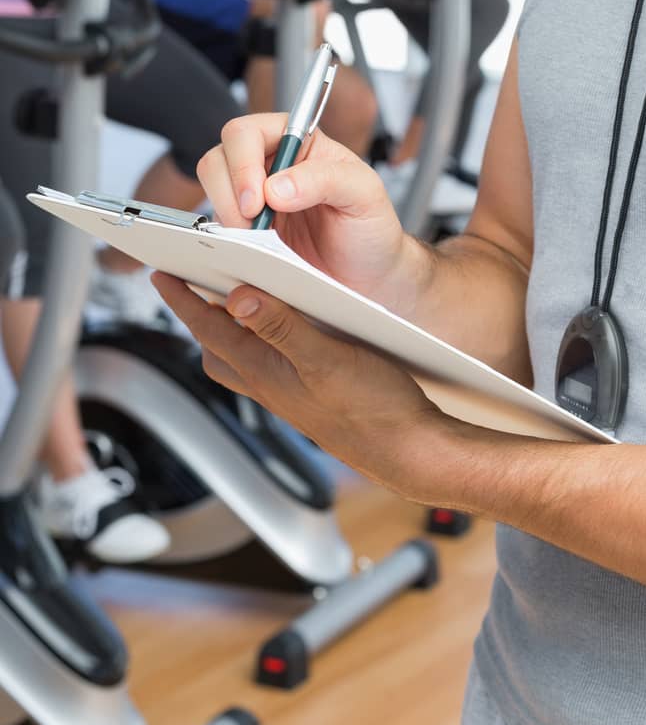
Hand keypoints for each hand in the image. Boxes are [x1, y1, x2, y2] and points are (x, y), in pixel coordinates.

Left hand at [152, 276, 451, 501]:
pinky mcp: (308, 396)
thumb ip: (281, 327)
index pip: (209, 330)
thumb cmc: (372, 409)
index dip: (182, 301)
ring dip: (229, 330)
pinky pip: (267, 365)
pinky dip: (262, 342)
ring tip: (235, 300)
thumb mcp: (326, 358)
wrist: (405, 449)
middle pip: (215, 347)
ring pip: (240, 359)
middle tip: (192, 283)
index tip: (162, 274)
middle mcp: (269, 385)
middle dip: (198, 315)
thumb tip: (238, 299)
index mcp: (265, 371)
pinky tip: (287, 329)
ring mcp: (287, 393)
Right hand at [196, 114, 416, 306]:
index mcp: (299, 143)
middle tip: (252, 228)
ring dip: (226, 218)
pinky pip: (217, 228)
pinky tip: (249, 254)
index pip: (249, 132)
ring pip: (212, 192)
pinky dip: (224, 241)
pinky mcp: (245, 233)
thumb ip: (327, 179)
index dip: (244, 163)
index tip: (257, 201)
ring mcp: (254, 200)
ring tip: (256, 242)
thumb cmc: (372, 230)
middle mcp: (271, 166)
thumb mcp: (365, 196)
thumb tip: (275, 186)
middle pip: (219, 158)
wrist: (371, 281)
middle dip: (229, 194)